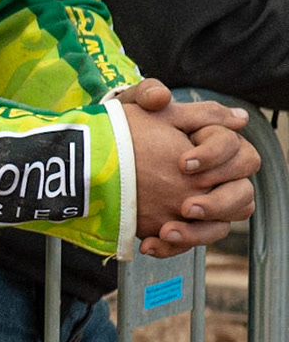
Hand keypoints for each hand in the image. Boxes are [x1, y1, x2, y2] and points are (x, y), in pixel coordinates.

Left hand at [117, 80, 258, 257]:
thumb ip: (147, 94)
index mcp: (214, 143)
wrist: (100, 154)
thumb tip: (164, 96)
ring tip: (165, 232)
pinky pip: (190, 241)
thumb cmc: (125, 123)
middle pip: (242, 194)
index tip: (182, 164)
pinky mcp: (184, 223)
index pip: (237, 150)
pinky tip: (148, 245)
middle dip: (217, 203)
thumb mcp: (132, 106)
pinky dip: (171, 247)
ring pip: (221, 225)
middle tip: (185, 206)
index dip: (215, 157)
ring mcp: (203, 201)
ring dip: (196, 232)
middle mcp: (217, 175)